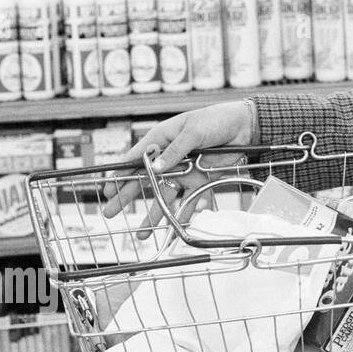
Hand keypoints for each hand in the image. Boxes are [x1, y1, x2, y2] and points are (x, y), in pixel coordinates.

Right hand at [100, 101, 255, 224]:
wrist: (244, 125)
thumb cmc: (216, 119)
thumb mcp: (193, 131)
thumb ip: (176, 150)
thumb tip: (157, 168)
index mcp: (162, 139)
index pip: (135, 158)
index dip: (120, 174)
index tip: (108, 190)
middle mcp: (169, 157)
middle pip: (144, 180)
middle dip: (126, 197)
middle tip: (110, 212)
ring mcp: (184, 170)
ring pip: (163, 194)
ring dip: (153, 213)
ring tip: (142, 232)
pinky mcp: (200, 179)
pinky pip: (188, 199)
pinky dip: (182, 213)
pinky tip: (172, 228)